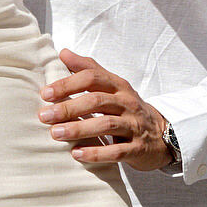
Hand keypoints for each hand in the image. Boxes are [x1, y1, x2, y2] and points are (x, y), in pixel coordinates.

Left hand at [38, 48, 172, 170]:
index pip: (92, 78)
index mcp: (119, 86)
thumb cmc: (128, 108)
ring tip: (55, 134)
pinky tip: (77, 154)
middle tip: (44, 116)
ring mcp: (134, 125)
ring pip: (106, 125)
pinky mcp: (137, 148)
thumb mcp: (113, 86)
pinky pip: (116, 151)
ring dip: (78, 129)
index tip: (45, 93)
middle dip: (68, 108)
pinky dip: (96, 153)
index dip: (68, 84)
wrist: (163, 134)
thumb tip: (63, 52)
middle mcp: (127, 103)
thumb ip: (89, 69)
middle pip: (96, 101)